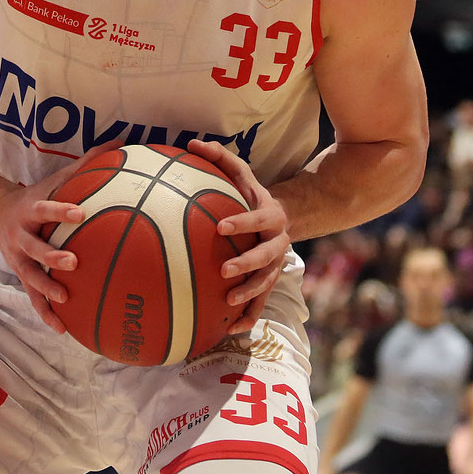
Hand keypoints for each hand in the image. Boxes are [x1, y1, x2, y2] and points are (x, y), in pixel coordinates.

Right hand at [0, 168, 86, 333]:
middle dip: (52, 256)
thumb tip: (121, 141)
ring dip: (46, 290)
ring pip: (31, 277)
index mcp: (31, 211)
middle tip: (73, 262)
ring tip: (66, 299)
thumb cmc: (37, 196)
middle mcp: (21, 236)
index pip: (45, 210)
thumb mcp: (56, 179)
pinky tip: (64, 329)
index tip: (80, 214)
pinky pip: (33, 298)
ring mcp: (19, 259)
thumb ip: (87, 163)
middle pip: (34, 248)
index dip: (60, 212)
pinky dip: (46, 314)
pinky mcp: (21, 276)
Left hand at [187, 139, 290, 335]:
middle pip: (267, 257)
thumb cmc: (249, 193)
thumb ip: (219, 157)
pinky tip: (230, 329)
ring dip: (250, 296)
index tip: (220, 228)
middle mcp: (278, 242)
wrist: (281, 217)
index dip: (242, 223)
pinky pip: (262, 303)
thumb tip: (191, 143)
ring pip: (267, 284)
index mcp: (270, 215)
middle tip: (223, 271)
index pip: (259, 219)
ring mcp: (276, 265)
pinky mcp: (269, 282)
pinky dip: (249, 317)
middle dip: (247, 265)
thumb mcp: (240, 173)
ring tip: (227, 303)